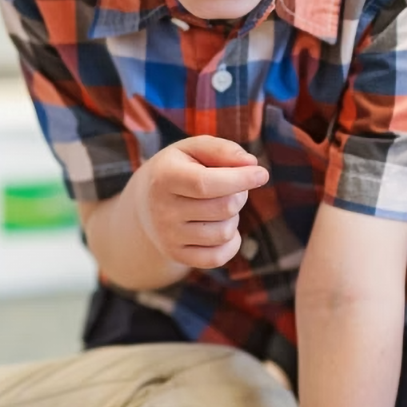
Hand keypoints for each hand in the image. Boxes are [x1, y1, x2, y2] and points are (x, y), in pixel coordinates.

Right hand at [129, 136, 268, 270]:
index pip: (205, 183)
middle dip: (239, 194)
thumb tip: (251, 164)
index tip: (262, 174)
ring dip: (233, 217)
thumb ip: (222, 149)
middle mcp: (162, 210)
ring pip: (225, 232)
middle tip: (232, 187)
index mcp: (164, 177)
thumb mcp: (193, 149)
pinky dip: (231, 243)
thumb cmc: (179, 169)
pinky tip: (223, 227)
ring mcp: (168, 237)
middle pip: (224, 207)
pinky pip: (218, 257)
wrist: (144, 203)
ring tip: (219, 206)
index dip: (239, 179)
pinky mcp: (177, 256)